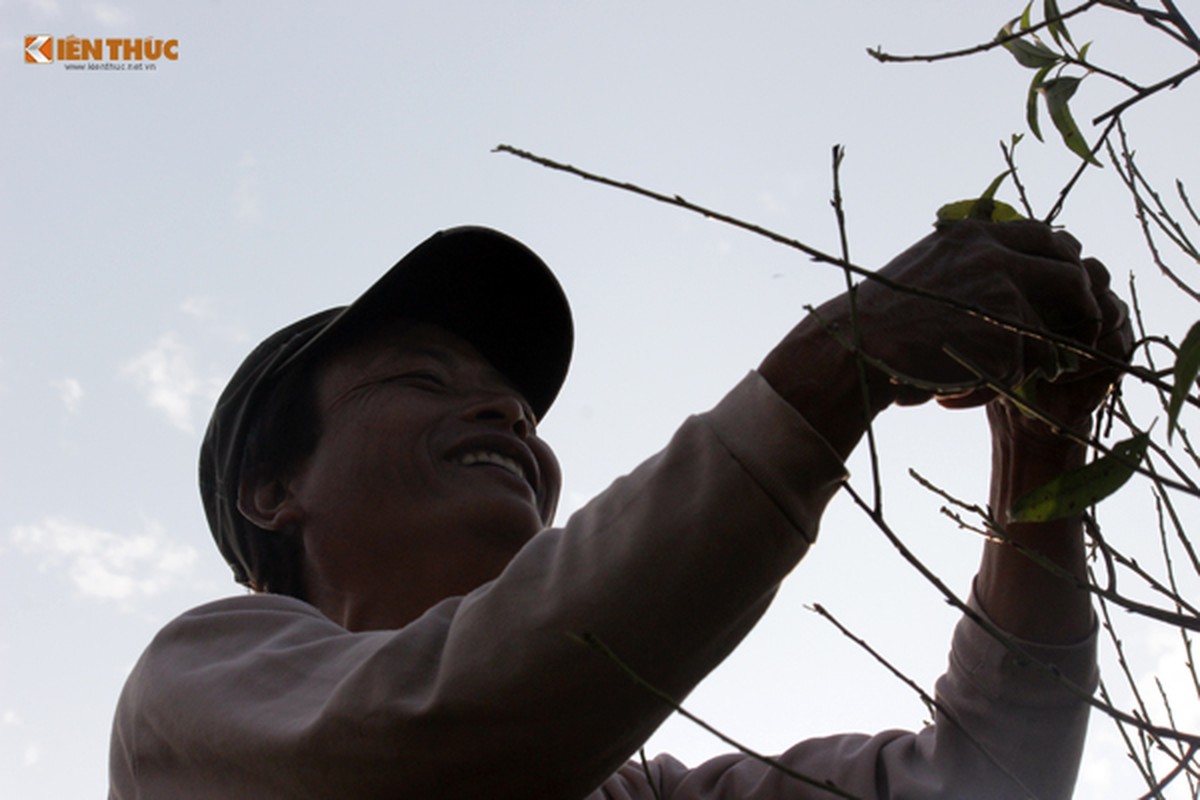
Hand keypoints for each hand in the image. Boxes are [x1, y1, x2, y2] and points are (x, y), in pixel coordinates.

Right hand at [760, 220, 1127, 458]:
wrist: (855, 347)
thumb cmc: (880, 318)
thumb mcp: (925, 267)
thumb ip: (969, 261)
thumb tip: (1014, 266)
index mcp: (974, 235)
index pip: (1045, 235)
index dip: (1062, 261)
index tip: (1062, 285)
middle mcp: (995, 257)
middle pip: (1072, 274)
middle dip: (1082, 305)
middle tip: (1076, 333)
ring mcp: (1005, 294)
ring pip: (1049, 330)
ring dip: (1029, 356)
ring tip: (981, 372)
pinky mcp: (1007, 336)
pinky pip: (1027, 366)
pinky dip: (1000, 383)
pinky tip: (958, 387)